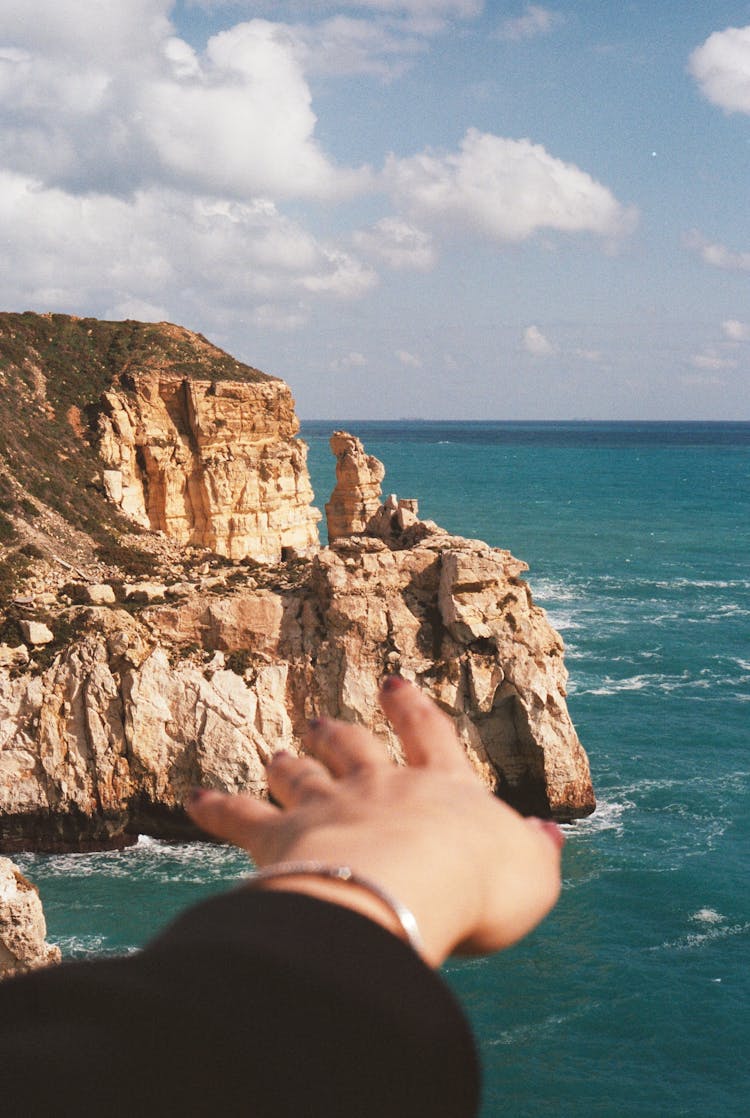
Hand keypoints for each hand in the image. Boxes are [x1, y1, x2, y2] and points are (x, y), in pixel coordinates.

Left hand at [186, 676, 562, 966]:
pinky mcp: (282, 838)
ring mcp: (328, 806)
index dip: (412, 711)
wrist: (410, 889)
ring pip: (302, 775)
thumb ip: (536, 853)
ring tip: (276, 751)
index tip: (396, 682)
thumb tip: (547, 834)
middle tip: (322, 718)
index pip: (429, 738)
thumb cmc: (478, 885)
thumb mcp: (532, 875)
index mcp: (440, 789)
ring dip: (288, 763)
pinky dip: (217, 808)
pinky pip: (242, 819)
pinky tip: (193, 801)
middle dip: (341, 732)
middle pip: (355, 749)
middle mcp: (380, 786)